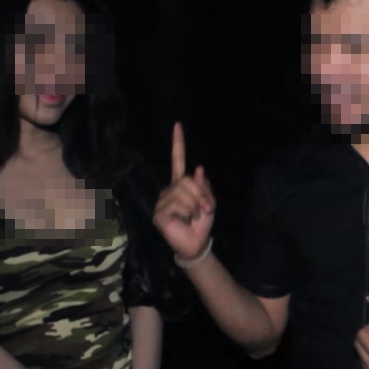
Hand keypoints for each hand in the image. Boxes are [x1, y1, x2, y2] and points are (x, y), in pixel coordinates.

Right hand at [153, 122, 215, 259]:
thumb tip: (199, 168)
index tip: (178, 125)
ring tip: (193, 216)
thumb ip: (204, 187)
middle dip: (201, 195)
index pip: (178, 160)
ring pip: (184, 193)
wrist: (196, 243)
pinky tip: (183, 221)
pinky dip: (186, 214)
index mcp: (181, 184)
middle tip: (205, 209)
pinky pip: (177, 205)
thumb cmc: (201, 222)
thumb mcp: (209, 202)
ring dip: (195, 206)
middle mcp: (169, 189)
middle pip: (187, 180)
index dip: (178, 143)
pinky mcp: (159, 213)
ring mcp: (162, 201)